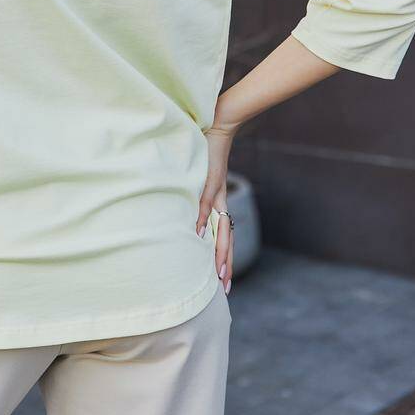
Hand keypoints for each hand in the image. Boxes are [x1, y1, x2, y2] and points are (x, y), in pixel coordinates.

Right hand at [196, 124, 234, 294]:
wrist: (219, 126)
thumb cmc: (207, 151)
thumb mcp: (202, 177)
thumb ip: (198, 195)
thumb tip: (189, 213)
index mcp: (218, 204)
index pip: (223, 237)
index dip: (224, 259)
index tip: (224, 281)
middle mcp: (220, 202)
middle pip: (225, 239)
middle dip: (225, 264)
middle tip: (225, 288)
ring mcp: (216, 192)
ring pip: (220, 228)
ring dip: (219, 251)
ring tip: (218, 272)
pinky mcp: (210, 181)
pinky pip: (206, 203)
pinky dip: (202, 218)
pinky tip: (198, 234)